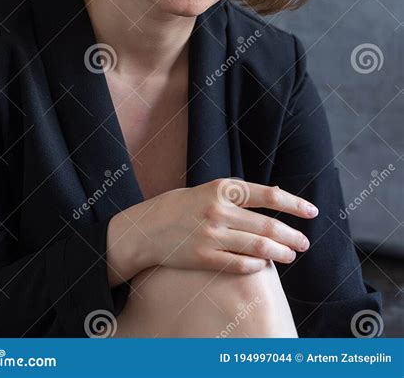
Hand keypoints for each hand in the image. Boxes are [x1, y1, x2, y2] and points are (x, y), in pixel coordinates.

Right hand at [133, 177, 317, 274]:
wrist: (145, 229)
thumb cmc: (179, 207)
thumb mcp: (208, 190)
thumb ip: (237, 194)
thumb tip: (275, 197)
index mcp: (222, 189)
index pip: (267, 195)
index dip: (293, 204)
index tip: (311, 211)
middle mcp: (219, 210)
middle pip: (267, 225)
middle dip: (291, 235)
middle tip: (303, 243)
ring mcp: (212, 235)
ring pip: (258, 247)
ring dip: (279, 253)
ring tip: (290, 255)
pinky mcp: (204, 258)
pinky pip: (240, 265)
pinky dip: (256, 266)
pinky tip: (264, 266)